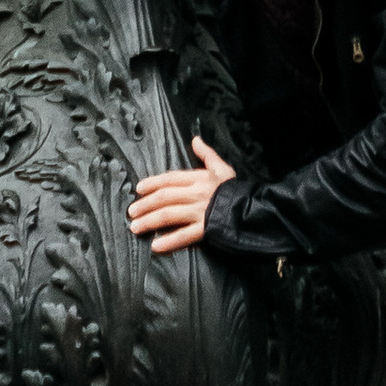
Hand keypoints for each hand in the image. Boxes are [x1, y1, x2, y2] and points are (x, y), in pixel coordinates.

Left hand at [127, 136, 236, 252]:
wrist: (255, 210)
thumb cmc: (237, 190)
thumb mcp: (222, 169)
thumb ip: (207, 154)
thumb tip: (195, 139)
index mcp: (199, 178)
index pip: (170, 179)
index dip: (152, 183)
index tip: (138, 189)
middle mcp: (196, 193)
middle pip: (164, 197)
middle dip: (145, 205)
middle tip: (131, 212)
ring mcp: (200, 211)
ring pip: (168, 215)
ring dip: (149, 221)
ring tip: (135, 228)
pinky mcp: (206, 229)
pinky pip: (184, 236)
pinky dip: (169, 241)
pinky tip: (156, 246)